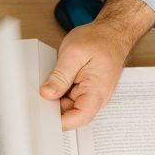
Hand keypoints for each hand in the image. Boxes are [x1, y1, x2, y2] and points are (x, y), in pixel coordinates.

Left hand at [39, 0, 154, 129]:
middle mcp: (97, 98)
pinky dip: (61, 91)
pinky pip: (71, 97)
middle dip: (54, 107)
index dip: (60, 122)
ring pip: (69, 105)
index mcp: (96, 92)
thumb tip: (47, 94)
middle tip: (40, 94)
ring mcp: (92, 94)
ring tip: (52, 80)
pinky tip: (58, 80)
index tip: (43, 116)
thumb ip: (60, 76)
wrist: (114, 32)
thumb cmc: (100, 39)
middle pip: (71, 114)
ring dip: (57, 97)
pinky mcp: (87, 90)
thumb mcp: (74, 54)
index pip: (79, 118)